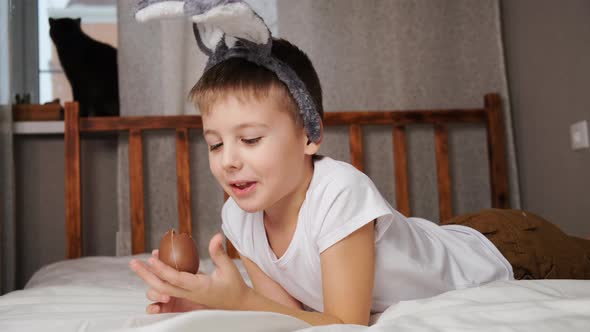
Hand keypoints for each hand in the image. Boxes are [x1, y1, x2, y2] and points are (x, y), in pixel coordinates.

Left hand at [130, 233, 250, 310]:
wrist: (236, 305)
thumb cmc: (234, 286)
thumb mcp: (229, 269)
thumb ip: (219, 253)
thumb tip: (216, 236)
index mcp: (199, 287)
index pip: (176, 279)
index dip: (163, 269)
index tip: (151, 259)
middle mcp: (189, 294)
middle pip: (161, 287)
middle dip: (146, 275)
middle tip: (133, 262)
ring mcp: (186, 296)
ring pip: (162, 289)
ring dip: (150, 277)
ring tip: (142, 263)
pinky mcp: (185, 295)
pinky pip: (168, 288)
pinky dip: (158, 279)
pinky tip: (155, 266)